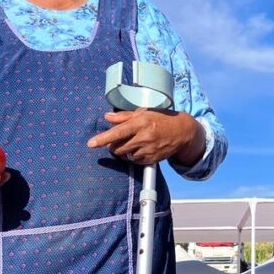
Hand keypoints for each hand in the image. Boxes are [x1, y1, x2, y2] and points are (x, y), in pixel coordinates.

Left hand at [87, 110, 203, 165]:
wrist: (182, 131)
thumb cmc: (162, 119)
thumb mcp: (144, 112)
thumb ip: (124, 116)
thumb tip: (108, 117)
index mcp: (140, 123)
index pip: (117, 132)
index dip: (102, 139)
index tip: (91, 144)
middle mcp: (144, 137)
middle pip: (118, 147)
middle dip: (113, 146)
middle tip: (117, 141)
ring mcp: (149, 149)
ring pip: (126, 155)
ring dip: (124, 151)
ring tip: (131, 143)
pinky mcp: (152, 159)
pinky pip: (136, 161)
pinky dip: (134, 156)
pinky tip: (140, 148)